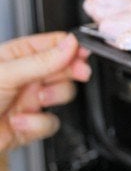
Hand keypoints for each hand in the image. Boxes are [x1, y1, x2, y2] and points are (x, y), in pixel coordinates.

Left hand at [0, 32, 90, 151]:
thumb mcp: (6, 73)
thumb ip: (42, 61)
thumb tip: (70, 45)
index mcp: (17, 56)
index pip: (54, 45)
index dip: (71, 49)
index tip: (83, 53)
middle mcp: (25, 77)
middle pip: (64, 70)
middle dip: (68, 74)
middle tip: (79, 73)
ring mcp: (28, 101)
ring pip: (62, 96)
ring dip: (52, 98)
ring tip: (37, 99)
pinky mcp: (30, 125)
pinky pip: (51, 122)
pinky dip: (37, 123)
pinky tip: (20, 120)